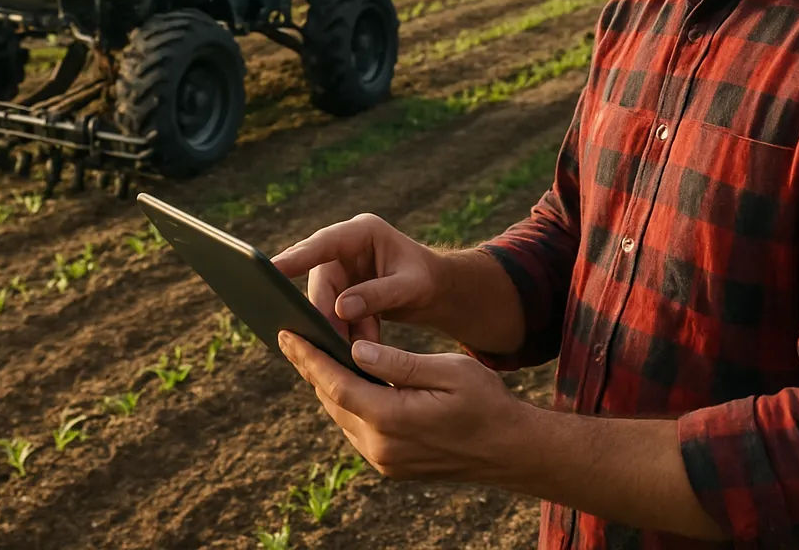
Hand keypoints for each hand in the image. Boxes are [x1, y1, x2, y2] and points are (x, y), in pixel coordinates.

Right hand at [272, 213, 441, 343]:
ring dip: (339, 325)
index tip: (273, 268)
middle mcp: (346, 246)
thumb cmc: (427, 280)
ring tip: (357, 344)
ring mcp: (342, 267)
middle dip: (324, 311)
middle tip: (328, 340)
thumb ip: (377, 295)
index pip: (323, 243)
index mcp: (362, 232)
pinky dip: (347, 329)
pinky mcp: (343, 287)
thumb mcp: (408, 287)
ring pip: (325, 300)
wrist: (437, 290)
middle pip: (320, 279)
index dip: (297, 256)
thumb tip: (339, 309)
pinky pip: (334, 311)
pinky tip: (363, 341)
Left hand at [277, 330, 524, 483]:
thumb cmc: (486, 402)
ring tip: (314, 350)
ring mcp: (385, 460)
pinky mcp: (392, 464)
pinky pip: (358, 427)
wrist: (511, 450)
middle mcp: (381, 446)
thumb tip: (356, 349)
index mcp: (392, 419)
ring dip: (328, 383)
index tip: (287, 333)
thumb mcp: (448, 370)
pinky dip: (347, 400)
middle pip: (332, 399)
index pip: (336, 383)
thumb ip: (398, 362)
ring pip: (342, 414)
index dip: (308, 357)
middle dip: (312, 366)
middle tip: (294, 334)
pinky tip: (345, 377)